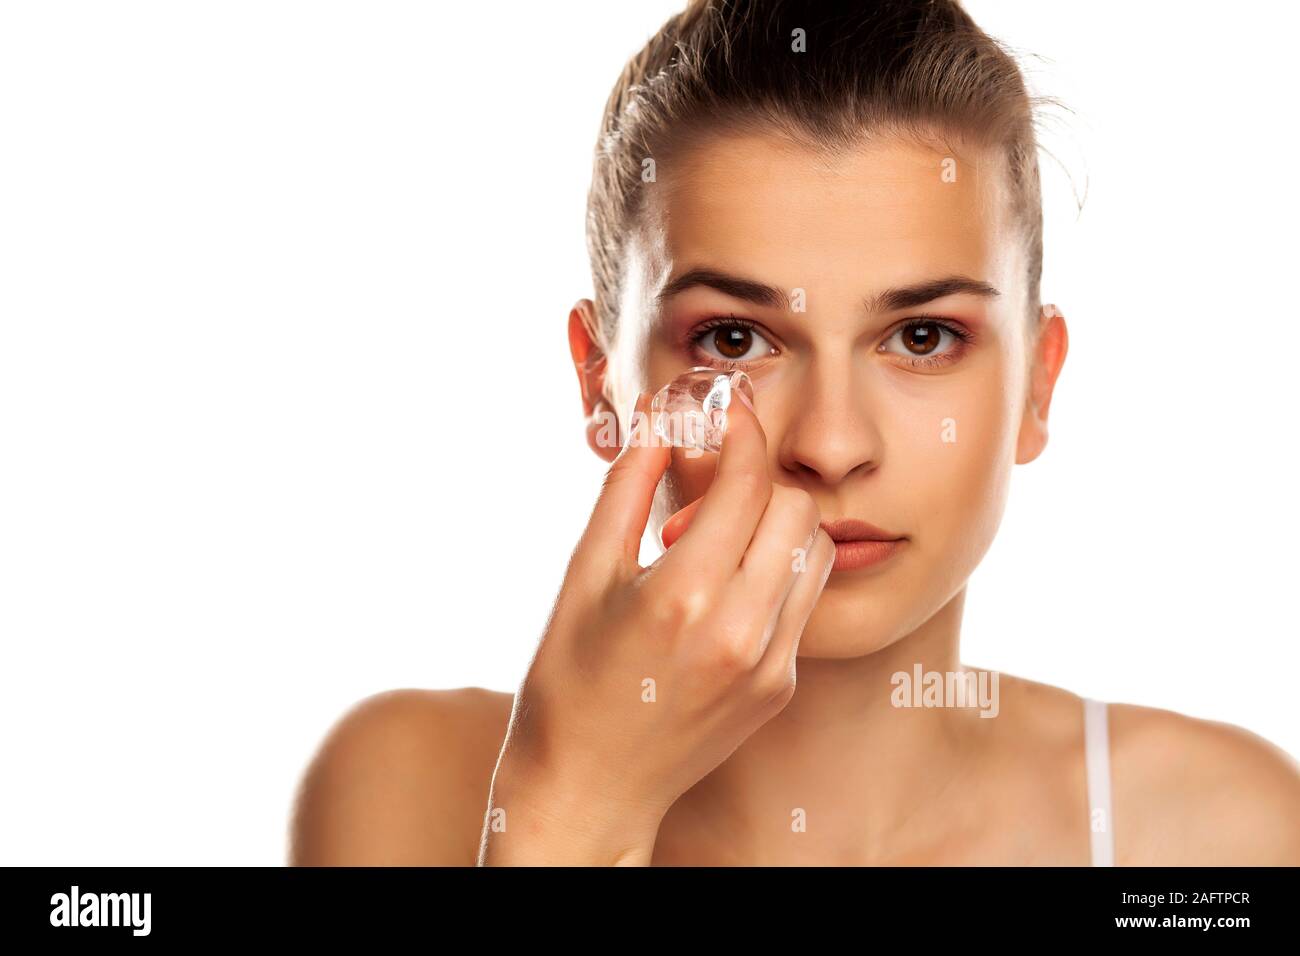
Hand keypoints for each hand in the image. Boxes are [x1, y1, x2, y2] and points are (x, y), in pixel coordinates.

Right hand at [479, 388, 833, 864]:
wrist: (588, 788)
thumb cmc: (568, 681)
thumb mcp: (582, 575)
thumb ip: (625, 489)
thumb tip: (660, 420)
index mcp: (682, 596)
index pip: (747, 482)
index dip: (741, 431)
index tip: (726, 413)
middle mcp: (738, 630)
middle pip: (794, 508)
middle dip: (757, 483)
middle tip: (704, 503)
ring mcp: (768, 664)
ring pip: (813, 553)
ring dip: (774, 529)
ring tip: (713, 553)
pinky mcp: (780, 686)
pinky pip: (802, 602)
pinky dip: (773, 576)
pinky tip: (722, 596)